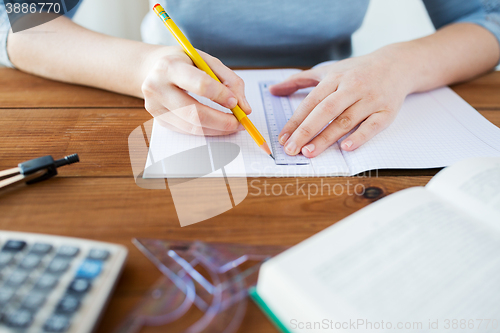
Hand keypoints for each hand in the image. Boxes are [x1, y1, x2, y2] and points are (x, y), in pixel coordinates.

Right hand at [141, 47, 251, 135]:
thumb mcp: (208, 61)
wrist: (152, 68)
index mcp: (169, 66)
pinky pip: (187, 131)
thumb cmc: (184, 63)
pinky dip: (207, 130)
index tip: (236, 103)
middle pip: (195, 113)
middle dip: (222, 121)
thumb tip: (245, 108)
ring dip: (217, 129)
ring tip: (232, 125)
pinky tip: (217, 125)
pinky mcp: (158, 120)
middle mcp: (156, 87)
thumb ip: (230, 81)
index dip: (221, 96)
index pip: (200, 85)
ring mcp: (155, 106)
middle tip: (240, 123)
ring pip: (192, 127)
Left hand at [270, 49, 412, 156]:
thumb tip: (272, 89)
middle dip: (306, 131)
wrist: (398, 64)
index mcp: (335, 78)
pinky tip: (346, 147)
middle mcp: (352, 87)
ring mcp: (370, 99)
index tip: (283, 137)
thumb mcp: (328, 71)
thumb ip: (299, 81)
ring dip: (327, 137)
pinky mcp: (387, 111)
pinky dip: (360, 136)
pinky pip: (373, 125)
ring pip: (346, 120)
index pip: (311, 102)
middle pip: (326, 111)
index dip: (295, 120)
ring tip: (310, 152)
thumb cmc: (357, 71)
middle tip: (291, 149)